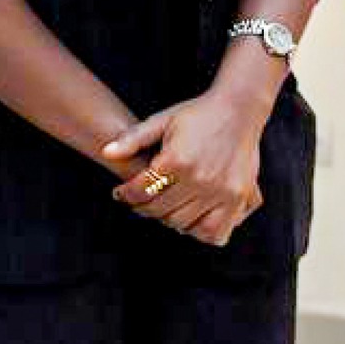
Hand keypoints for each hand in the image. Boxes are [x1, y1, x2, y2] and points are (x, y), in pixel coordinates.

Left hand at [99, 93, 265, 246]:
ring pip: (184, 224)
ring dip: (169, 219)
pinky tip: (191, 219)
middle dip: (143, 208)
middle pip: (160, 211)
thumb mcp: (162, 121)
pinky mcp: (238, 199)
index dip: (126, 195)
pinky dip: (200, 232)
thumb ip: (133, 138)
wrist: (238, 110)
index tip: (121, 193)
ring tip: (164, 208)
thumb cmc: (197, 115)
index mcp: (176, 160)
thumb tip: (106, 152)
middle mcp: (199, 179)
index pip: (141, 191)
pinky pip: (216, 232)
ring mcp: (221, 191)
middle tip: (140, 201)